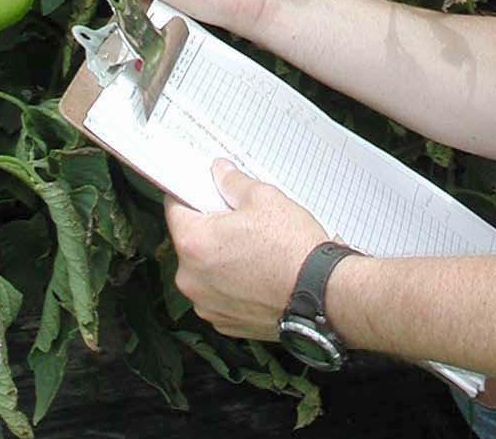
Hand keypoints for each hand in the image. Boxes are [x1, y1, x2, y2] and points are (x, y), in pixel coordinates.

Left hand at [164, 160, 328, 340]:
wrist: (321, 295)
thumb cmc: (293, 251)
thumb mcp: (264, 198)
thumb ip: (233, 182)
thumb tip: (221, 173)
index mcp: (194, 243)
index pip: (174, 208)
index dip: (189, 193)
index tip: (201, 190)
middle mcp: (192, 279)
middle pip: (191, 241)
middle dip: (211, 228)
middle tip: (240, 219)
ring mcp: (207, 304)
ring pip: (205, 270)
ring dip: (221, 258)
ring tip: (254, 248)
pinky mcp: (225, 322)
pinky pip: (220, 294)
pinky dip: (233, 283)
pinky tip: (258, 271)